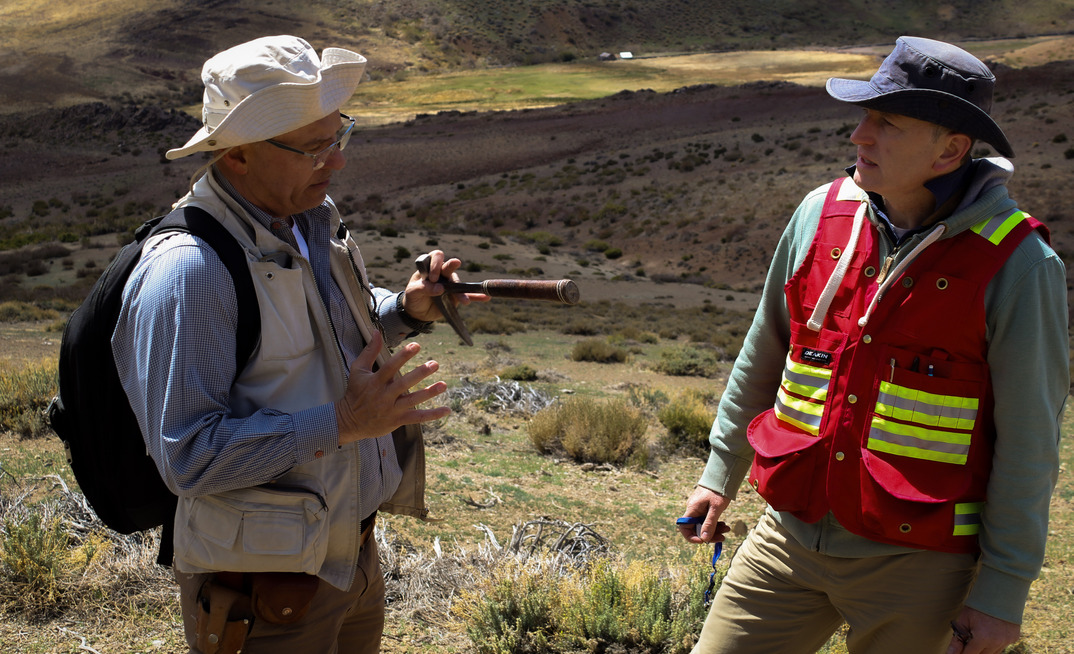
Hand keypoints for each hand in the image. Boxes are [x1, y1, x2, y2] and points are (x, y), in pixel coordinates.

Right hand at [334, 331, 449, 443]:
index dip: (403, 356)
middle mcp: (384, 395)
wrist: (350, 422)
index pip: (390, 367)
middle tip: (435, 363)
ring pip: (413, 401)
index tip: (416, 345)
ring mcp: (392, 409)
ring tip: (444, 385)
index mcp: (375, 381)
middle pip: (404, 383)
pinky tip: (447, 410)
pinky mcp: (398, 420)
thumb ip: (369, 351)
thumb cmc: (355, 392)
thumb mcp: (358, 370)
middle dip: (420, 373)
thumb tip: (376, 331)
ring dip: (429, 393)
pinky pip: (417, 418)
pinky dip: (432, 415)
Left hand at [401, 249, 489, 321]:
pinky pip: (468, 295)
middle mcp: (442, 274)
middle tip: (455, 263)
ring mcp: (450, 285)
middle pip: (449, 267)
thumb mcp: (413, 292)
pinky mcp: (455, 297)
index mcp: (429, 268)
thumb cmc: (413, 297)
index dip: (435, 264)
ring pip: (458, 284)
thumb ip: (424, 288)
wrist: (417, 312)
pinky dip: (477, 296)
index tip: (433, 278)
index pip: (435, 257)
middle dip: (451, 265)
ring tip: (464, 300)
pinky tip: (486, 297)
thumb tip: (440, 289)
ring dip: (462, 291)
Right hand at [678, 485, 731, 543]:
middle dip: (709, 534)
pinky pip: (708, 519)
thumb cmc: (718, 491)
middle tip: (722, 537)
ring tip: (727, 530)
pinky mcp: (705, 508)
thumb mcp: (715, 508)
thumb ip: (709, 523)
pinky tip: (724, 525)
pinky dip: (716, 524)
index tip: (702, 541)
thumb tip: (704, 538)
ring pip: (704, 524)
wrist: (722, 477)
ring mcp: (699, 509)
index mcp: (692, 509)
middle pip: (697, 528)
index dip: (691, 537)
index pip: (684, 527)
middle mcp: (694, 510)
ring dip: (715, 530)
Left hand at [945, 607, 1020, 653]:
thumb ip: (957, 639)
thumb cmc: (978, 606)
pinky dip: (995, 643)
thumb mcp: (963, 620)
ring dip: (984, 648)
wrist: (999, 594)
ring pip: (993, 653)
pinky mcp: (1014, 638)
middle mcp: (997, 642)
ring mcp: (1007, 641)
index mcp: (982, 637)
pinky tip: (991, 632)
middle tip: (969, 639)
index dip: (962, 653)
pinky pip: (1002, 646)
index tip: (959, 650)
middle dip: (973, 650)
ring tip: (979, 634)